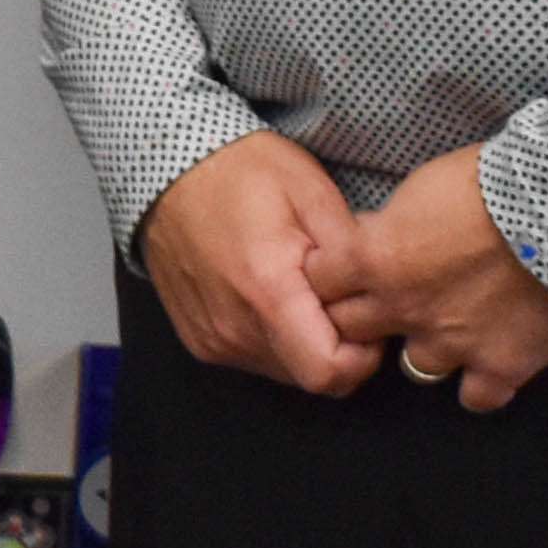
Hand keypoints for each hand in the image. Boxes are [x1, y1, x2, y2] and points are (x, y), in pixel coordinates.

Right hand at [137, 131, 371, 395]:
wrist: (167, 170)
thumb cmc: (242, 172)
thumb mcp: (312, 192)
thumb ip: (351, 251)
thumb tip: (380, 294)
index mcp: (267, 292)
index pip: (330, 373)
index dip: (363, 357)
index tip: (366, 321)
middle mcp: (234, 329)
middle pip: (310, 377)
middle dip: (336, 348)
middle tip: (336, 297)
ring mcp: (212, 339)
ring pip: (284, 370)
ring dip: (303, 343)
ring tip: (302, 291)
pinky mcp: (200, 341)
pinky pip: (254, 359)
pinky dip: (273, 339)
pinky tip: (270, 296)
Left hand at [317, 147, 547, 414]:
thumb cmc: (490, 182)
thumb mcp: (420, 187)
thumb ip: (388, 226)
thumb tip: (368, 239)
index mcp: (376, 260)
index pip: (318, 283)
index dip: (330, 280)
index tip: (346, 276)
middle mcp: (404, 308)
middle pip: (352, 332)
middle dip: (363, 320)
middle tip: (389, 306)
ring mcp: (453, 343)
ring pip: (414, 369)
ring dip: (427, 350)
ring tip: (450, 330)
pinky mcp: (502, 365)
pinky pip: (477, 398)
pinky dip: (482, 384)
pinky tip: (491, 365)